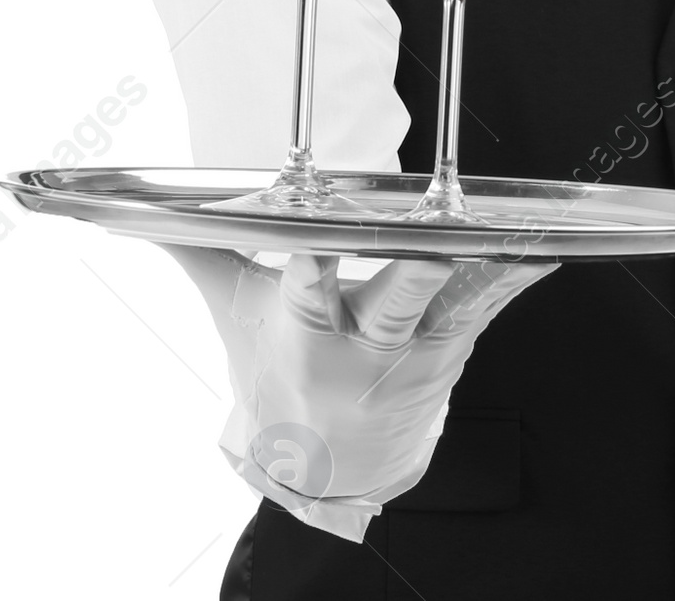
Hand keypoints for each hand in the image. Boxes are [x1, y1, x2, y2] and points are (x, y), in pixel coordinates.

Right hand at [155, 243, 556, 519]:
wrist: (330, 468)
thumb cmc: (276, 374)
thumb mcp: (237, 316)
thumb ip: (200, 250)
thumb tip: (131, 206)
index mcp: (301, 334)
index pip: (304, 290)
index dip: (312, 266)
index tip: (317, 235)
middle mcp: (361, 347)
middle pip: (391, 302)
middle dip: (411, 274)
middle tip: (433, 242)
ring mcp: (414, 351)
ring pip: (450, 305)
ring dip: (484, 271)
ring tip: (519, 236)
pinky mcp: (452, 348)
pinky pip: (486, 308)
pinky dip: (514, 277)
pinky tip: (542, 250)